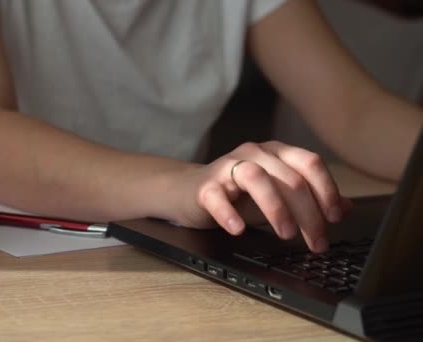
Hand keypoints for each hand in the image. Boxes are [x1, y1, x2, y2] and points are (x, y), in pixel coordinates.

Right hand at [171, 141, 351, 252]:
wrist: (190, 192)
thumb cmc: (237, 194)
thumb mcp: (278, 196)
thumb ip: (309, 199)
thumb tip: (347, 208)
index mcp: (276, 153)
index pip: (310, 163)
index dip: (327, 190)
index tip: (335, 218)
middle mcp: (254, 154)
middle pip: (289, 177)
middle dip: (308, 213)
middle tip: (315, 242)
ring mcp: (227, 167)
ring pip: (257, 178)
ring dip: (277, 209)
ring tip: (286, 234)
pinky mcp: (205, 186)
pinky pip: (218, 197)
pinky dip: (229, 214)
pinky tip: (239, 230)